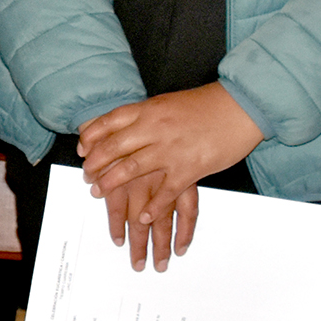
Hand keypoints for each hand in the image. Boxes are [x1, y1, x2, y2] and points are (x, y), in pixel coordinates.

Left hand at [77, 83, 263, 271]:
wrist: (239, 108)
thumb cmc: (205, 106)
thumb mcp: (167, 103)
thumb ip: (145, 116)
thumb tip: (122, 127)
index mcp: (149, 110)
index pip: (109, 123)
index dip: (91, 137)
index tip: (82, 150)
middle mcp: (155, 129)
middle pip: (114, 148)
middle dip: (95, 164)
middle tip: (87, 176)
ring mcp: (171, 150)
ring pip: (132, 170)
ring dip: (112, 183)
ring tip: (98, 193)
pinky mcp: (189, 168)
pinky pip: (165, 193)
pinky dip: (153, 207)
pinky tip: (143, 217)